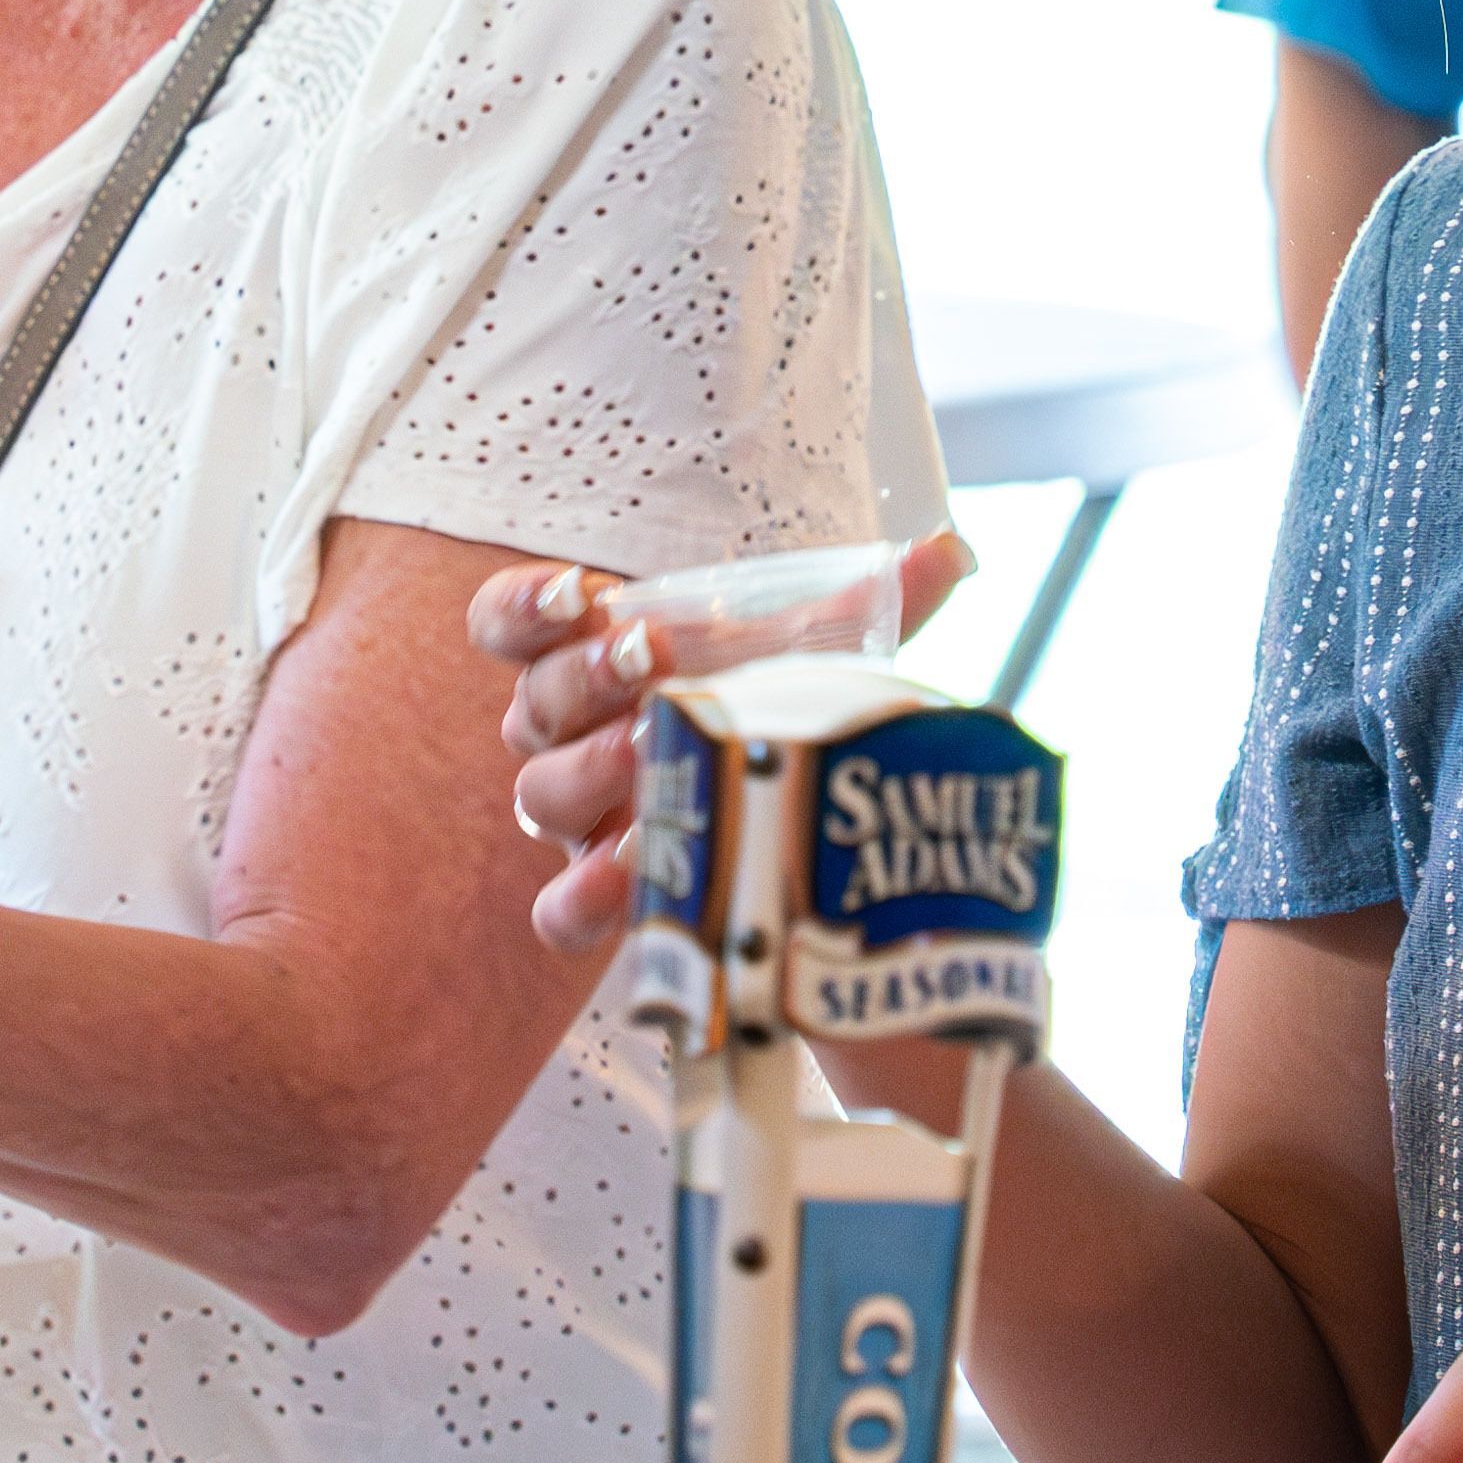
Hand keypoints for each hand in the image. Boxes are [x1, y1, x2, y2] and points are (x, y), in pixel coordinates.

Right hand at [469, 530, 972, 958]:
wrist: (794, 823)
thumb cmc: (775, 713)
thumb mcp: (823, 655)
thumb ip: (874, 601)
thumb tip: (951, 550)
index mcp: (593, 661)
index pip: (510, 623)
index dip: (527, 606)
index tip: (579, 590)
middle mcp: (569, 735)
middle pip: (533, 703)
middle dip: (585, 676)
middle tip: (648, 657)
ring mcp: (579, 818)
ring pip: (539, 794)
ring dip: (591, 771)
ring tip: (652, 754)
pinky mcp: (600, 896)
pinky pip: (555, 911)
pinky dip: (583, 897)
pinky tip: (629, 878)